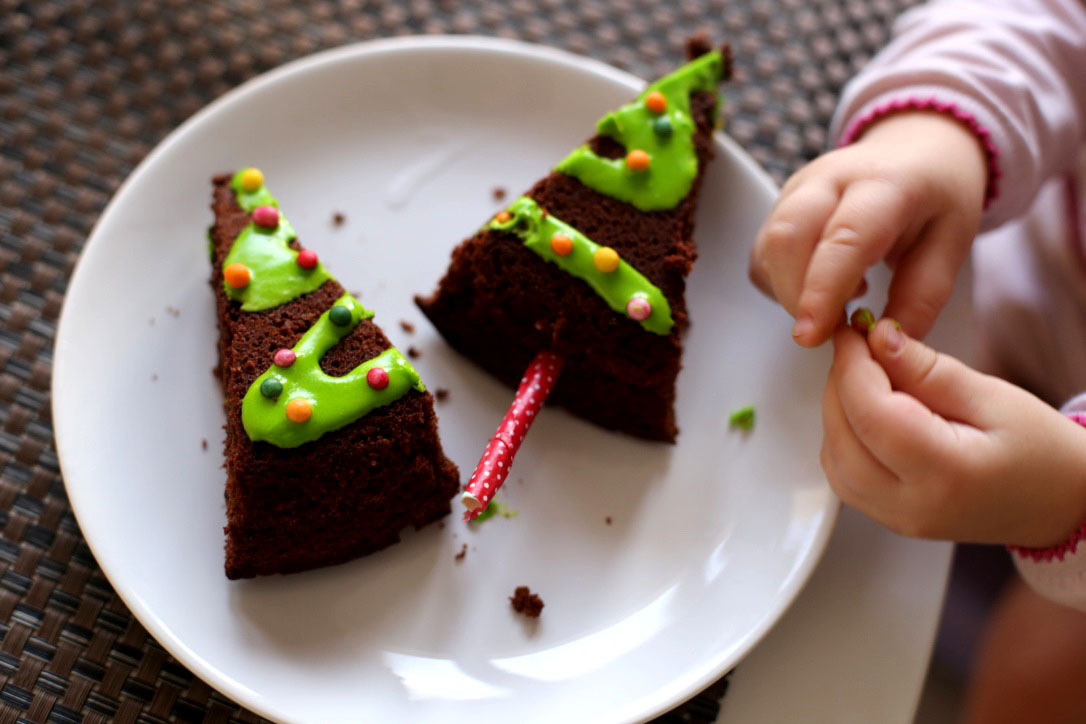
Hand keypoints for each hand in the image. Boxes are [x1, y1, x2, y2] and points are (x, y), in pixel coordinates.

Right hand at [749, 111, 987, 345]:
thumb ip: (920, 298)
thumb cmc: (938, 196)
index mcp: (885, 183)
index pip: (842, 238)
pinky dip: (780, 281)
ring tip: (835, 301)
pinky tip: (818, 284)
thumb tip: (882, 344)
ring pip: (768, 246)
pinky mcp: (779, 203)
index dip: (822, 291)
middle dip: (795, 296)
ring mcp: (798, 187)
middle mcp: (831, 177)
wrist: (918, 146)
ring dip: (789, 290)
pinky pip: (762, 252)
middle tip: (825, 331)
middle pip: (787, 237)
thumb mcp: (952, 244)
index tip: (812, 336)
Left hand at [821, 319, 1085, 547]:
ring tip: (870, 378)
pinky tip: (869, 411)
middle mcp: (911, 506)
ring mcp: (895, 520)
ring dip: (838, 409)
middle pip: (842, 435)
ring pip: (833, 457)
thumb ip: (928, 370)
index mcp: (945, 474)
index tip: (853, 331)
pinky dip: (843, 435)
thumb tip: (878, 338)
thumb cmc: (1042, 451)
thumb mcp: (993, 396)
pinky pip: (843, 475)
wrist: (1060, 503)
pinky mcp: (888, 519)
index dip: (852, 365)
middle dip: (841, 383)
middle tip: (861, 346)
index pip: (872, 413)